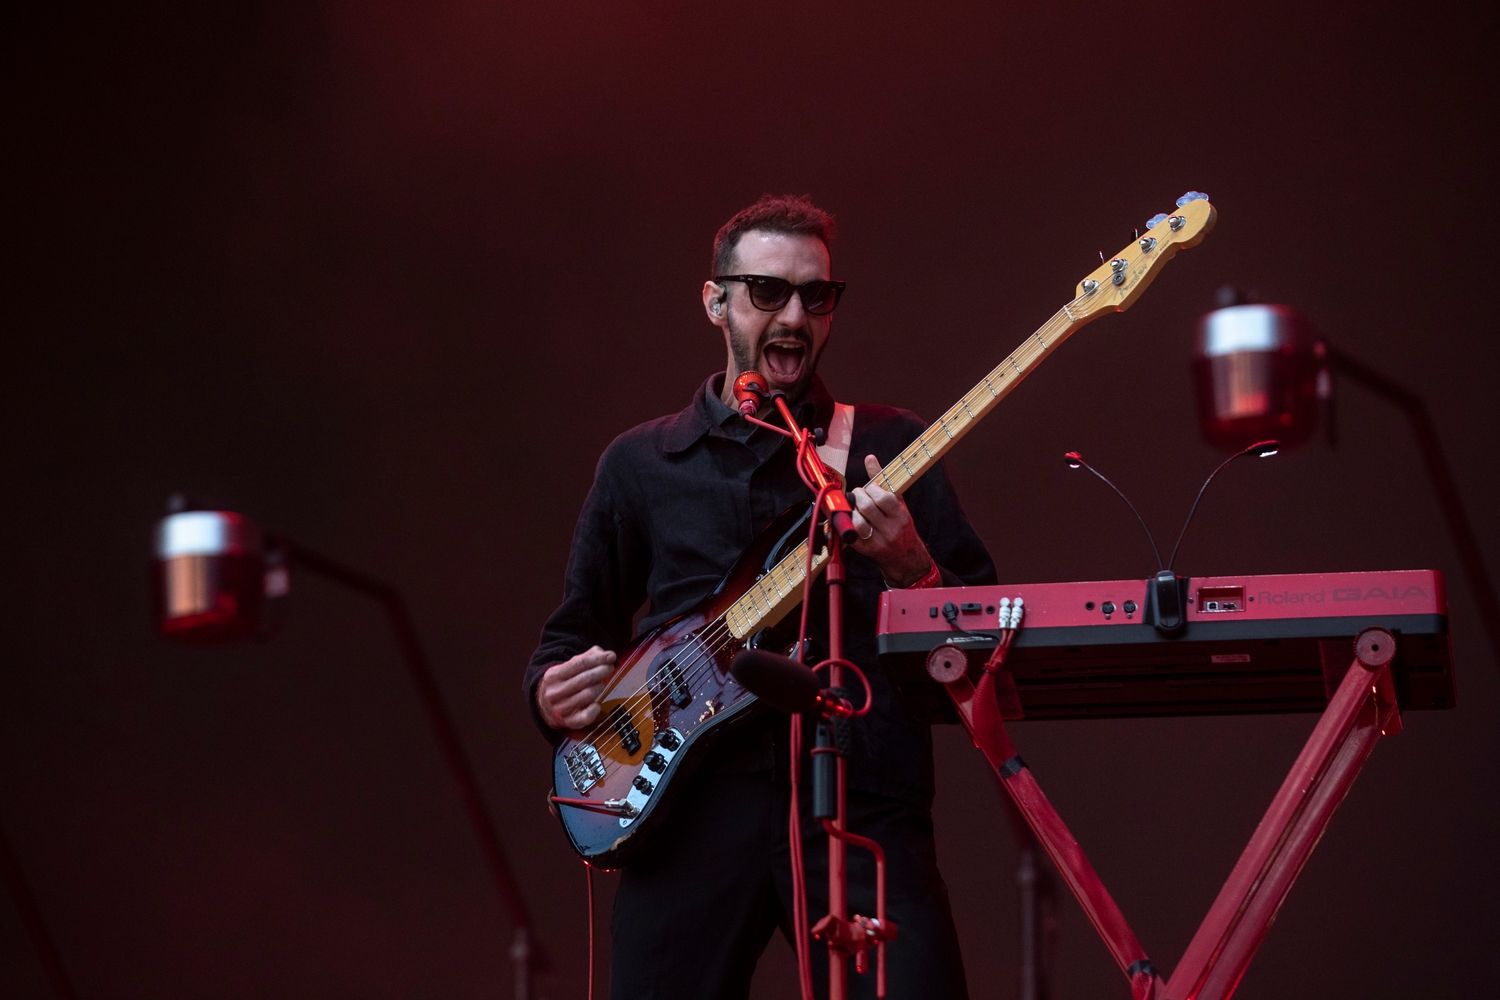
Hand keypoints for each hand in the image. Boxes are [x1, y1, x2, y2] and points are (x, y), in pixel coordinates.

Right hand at [536, 645, 615, 729]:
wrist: (544, 707)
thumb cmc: (562, 684)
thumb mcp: (567, 667)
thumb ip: (586, 657)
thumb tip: (606, 654)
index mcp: (553, 675)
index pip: (580, 664)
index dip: (599, 659)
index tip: (611, 656)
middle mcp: (555, 693)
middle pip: (586, 678)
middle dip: (602, 671)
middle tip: (609, 668)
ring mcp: (561, 709)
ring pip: (589, 694)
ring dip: (599, 686)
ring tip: (600, 684)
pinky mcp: (569, 722)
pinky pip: (588, 716)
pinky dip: (596, 708)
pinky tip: (596, 703)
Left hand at [848, 454, 934, 587]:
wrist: (906, 558)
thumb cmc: (901, 527)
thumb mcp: (898, 504)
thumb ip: (883, 482)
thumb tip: (870, 459)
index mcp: (901, 516)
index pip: (884, 498)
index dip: (872, 489)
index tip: (869, 488)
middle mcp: (891, 529)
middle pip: (868, 508)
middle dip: (858, 497)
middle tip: (857, 495)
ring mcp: (879, 541)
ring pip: (859, 523)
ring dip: (852, 511)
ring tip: (854, 507)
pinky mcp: (867, 551)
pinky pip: (852, 536)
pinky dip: (847, 525)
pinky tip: (849, 519)